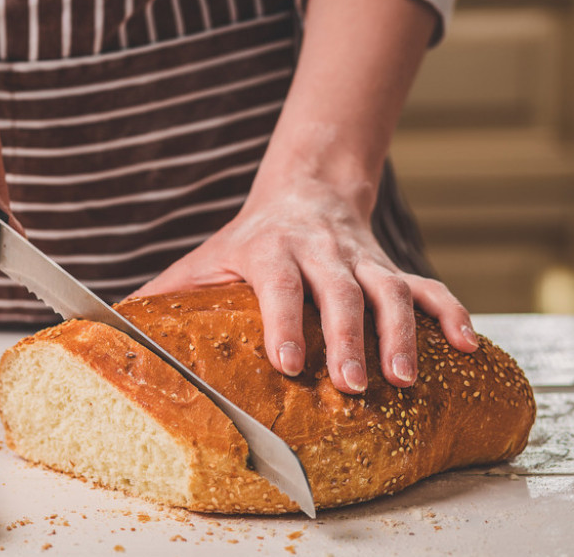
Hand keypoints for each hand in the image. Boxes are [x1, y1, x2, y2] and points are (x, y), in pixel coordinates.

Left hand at [130, 172, 479, 394]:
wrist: (305, 188)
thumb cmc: (246, 239)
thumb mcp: (206, 258)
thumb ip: (167, 293)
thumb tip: (109, 327)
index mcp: (267, 249)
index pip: (278, 284)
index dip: (284, 321)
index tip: (287, 362)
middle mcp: (319, 250)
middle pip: (339, 291)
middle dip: (347, 337)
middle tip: (352, 384)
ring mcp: (361, 258)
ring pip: (389, 290)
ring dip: (400, 333)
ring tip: (402, 378)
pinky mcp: (391, 265)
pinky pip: (428, 286)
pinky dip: (450, 313)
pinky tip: (463, 346)